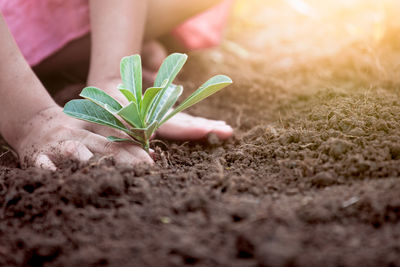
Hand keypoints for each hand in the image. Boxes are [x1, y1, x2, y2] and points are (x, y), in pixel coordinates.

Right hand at [13, 106, 152, 169]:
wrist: (34, 123)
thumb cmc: (75, 131)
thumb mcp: (97, 128)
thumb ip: (123, 140)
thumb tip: (153, 154)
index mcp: (94, 125)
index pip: (118, 136)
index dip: (135, 149)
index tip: (151, 162)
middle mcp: (78, 132)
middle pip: (104, 145)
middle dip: (125, 159)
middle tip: (141, 172)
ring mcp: (57, 142)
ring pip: (75, 150)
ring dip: (89, 161)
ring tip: (105, 175)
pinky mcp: (37, 154)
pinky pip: (42, 162)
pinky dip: (49, 169)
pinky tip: (57, 176)